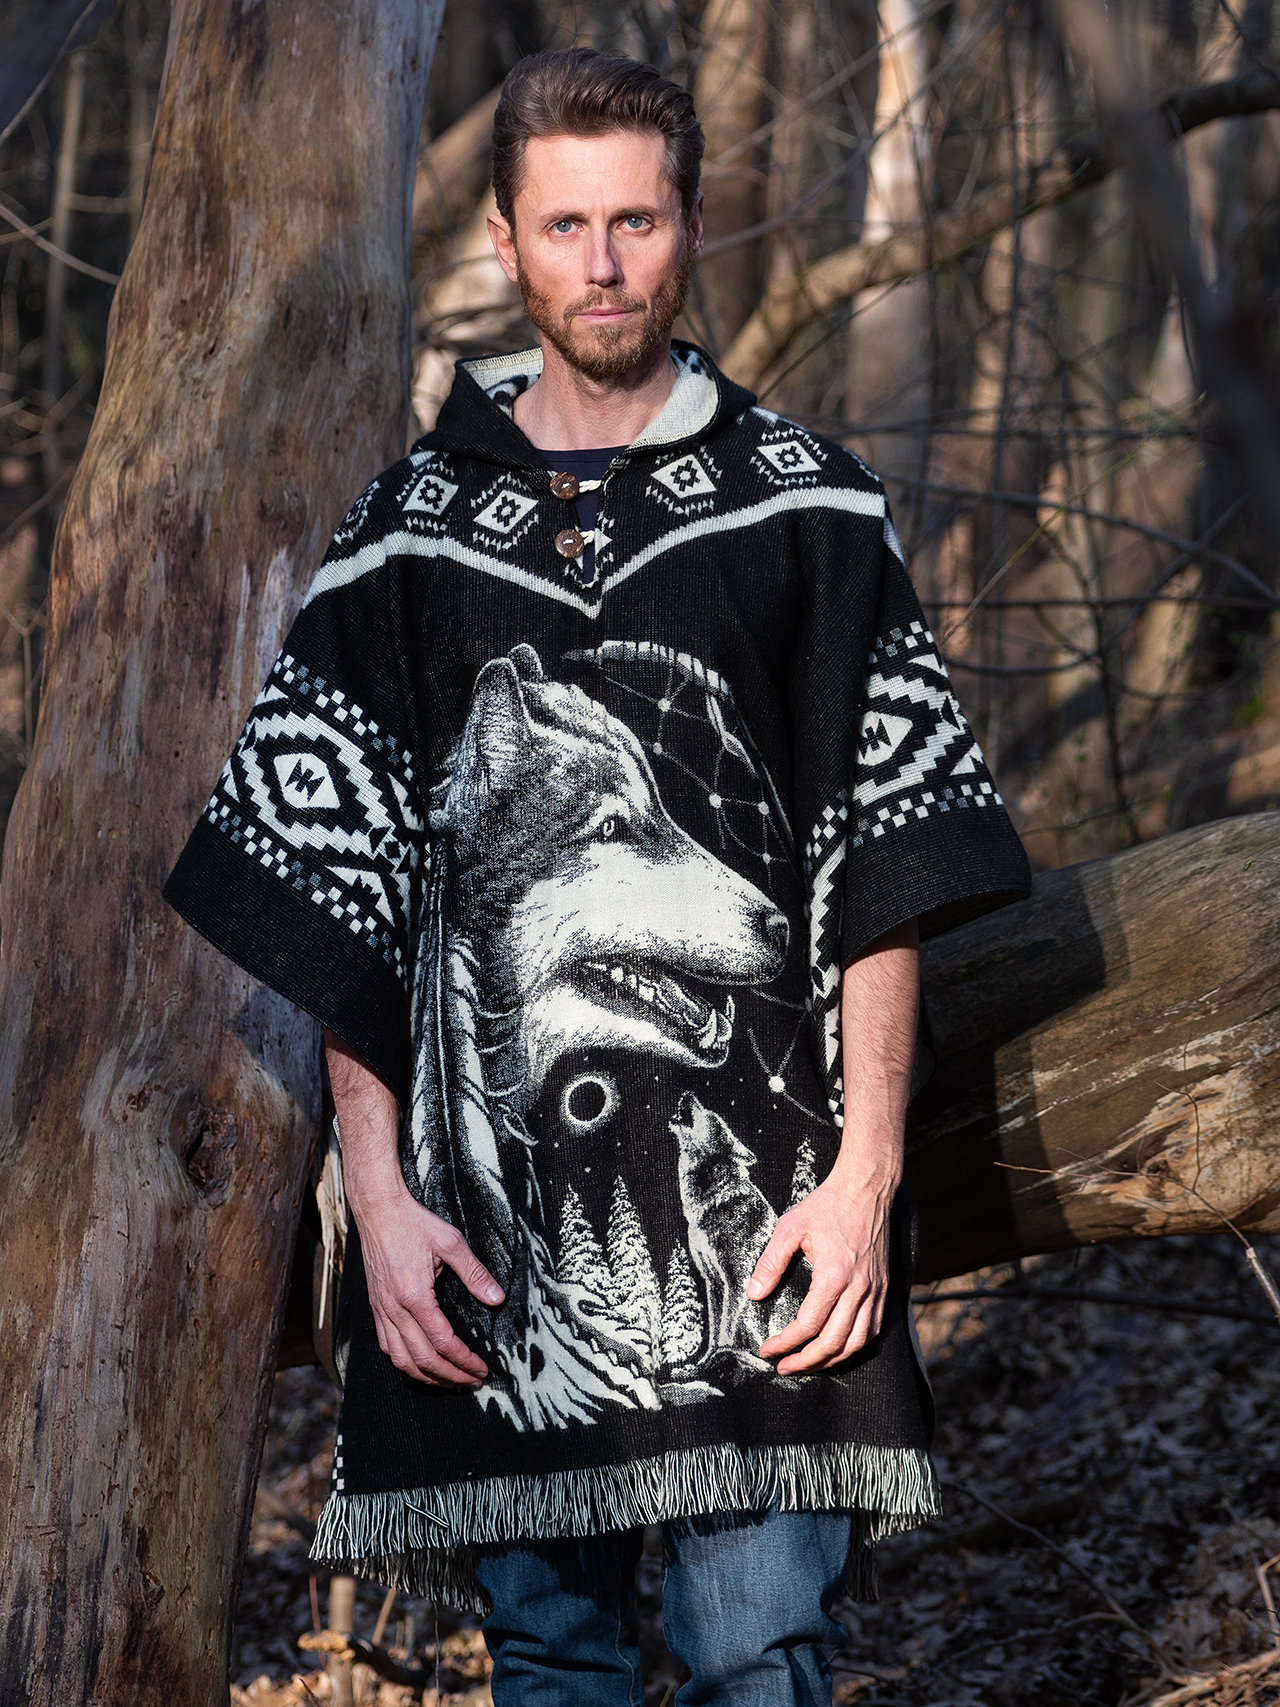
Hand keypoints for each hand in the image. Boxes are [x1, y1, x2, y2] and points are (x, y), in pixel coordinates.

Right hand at [352, 1179, 504, 1387]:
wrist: (378, 1211)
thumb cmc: (414, 1223)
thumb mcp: (451, 1242)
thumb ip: (475, 1273)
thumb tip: (498, 1299)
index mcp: (415, 1296)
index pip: (443, 1342)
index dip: (464, 1360)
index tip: (481, 1369)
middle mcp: (394, 1309)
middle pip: (423, 1360)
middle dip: (450, 1377)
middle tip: (472, 1382)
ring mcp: (381, 1310)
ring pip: (401, 1360)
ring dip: (426, 1377)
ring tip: (448, 1382)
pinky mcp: (376, 1307)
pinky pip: (387, 1346)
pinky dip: (405, 1363)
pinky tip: (419, 1364)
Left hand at [747, 1159, 896, 1373]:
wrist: (866, 1188)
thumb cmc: (827, 1205)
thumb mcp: (790, 1228)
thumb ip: (770, 1263)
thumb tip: (754, 1295)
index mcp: (834, 1277)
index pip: (807, 1325)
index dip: (785, 1343)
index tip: (767, 1349)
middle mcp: (859, 1289)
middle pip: (833, 1343)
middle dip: (806, 1362)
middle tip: (784, 1368)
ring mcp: (875, 1291)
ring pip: (857, 1343)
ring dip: (832, 1360)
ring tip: (810, 1364)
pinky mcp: (884, 1288)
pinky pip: (873, 1329)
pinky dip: (855, 1346)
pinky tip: (839, 1348)